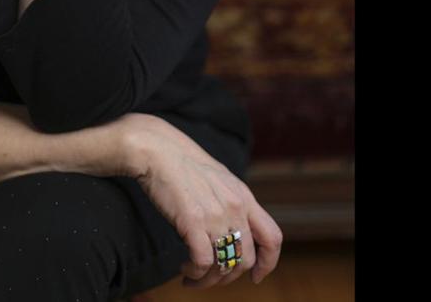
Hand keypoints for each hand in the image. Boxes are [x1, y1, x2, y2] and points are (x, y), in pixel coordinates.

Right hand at [119, 112, 282, 288]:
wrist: (157, 150)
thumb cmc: (182, 164)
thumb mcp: (219, 180)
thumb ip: (231, 203)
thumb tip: (234, 229)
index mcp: (244, 197)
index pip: (272, 238)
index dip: (267, 264)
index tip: (255, 276)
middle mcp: (235, 207)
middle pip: (246, 259)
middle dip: (229, 276)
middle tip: (211, 276)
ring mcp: (216, 215)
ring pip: (225, 265)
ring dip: (209, 280)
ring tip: (193, 276)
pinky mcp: (193, 221)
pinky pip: (203, 262)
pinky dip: (196, 273)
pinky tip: (185, 268)